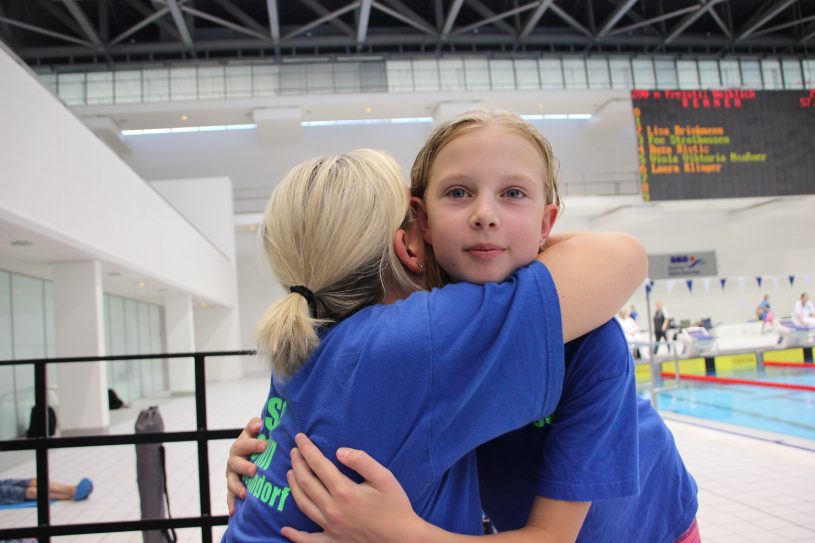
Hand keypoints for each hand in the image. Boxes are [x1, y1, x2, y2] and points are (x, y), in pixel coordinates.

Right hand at [226, 417, 265, 515]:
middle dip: (245, 465)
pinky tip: (234, 511)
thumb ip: (259, 428)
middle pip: (236, 460)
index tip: (265, 445)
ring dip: (237, 486)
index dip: (254, 442)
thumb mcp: (262, 434)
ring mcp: (232, 473)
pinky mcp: (232, 487)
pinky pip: (230, 496)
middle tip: (255, 470)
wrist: (253, 458)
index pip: (245, 440)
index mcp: (243, 442)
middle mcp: (235, 457)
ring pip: (232, 480)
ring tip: (245, 493)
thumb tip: (260, 422)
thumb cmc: (262, 445)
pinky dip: (231, 503)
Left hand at [281, 433, 419, 542]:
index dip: (307, 449)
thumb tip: (339, 451)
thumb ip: (361, 461)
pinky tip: (284, 530)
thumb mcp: (384, 477)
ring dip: (293, 487)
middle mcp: (331, 509)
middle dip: (297, 464)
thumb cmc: (395, 506)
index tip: (299, 437)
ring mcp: (329, 527)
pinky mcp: (332, 541)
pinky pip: (308, 540)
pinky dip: (295, 536)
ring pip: (303, 504)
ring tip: (289, 473)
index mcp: (344, 491)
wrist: (402, 539)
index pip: (318, 465)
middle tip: (293, 451)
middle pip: (306, 482)